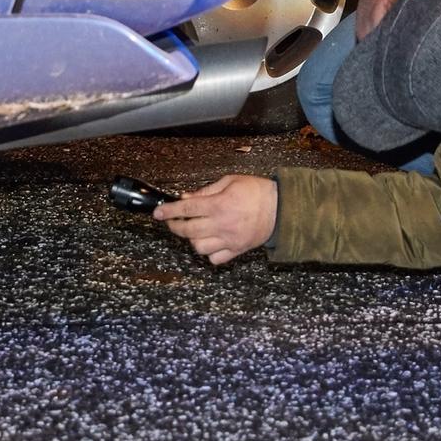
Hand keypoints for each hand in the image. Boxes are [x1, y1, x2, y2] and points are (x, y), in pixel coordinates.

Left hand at [154, 173, 276, 263]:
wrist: (281, 209)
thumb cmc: (258, 192)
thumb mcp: (231, 181)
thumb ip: (206, 190)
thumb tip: (187, 197)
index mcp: (219, 205)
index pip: (187, 209)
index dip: (169, 211)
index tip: (158, 213)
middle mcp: (222, 224)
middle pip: (188, 230)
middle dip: (174, 226)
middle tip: (172, 220)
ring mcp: (229, 240)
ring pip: (199, 248)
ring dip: (192, 239)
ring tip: (194, 230)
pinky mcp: (237, 250)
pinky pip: (216, 259)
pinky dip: (209, 253)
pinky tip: (210, 242)